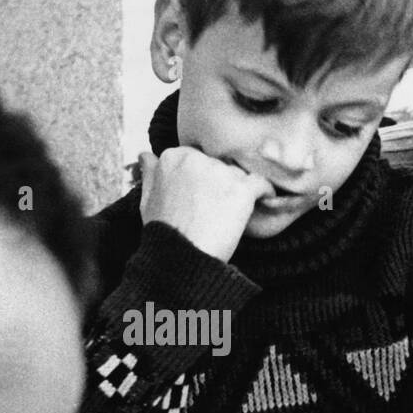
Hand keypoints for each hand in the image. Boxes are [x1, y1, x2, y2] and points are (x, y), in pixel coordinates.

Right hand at [137, 148, 272, 261]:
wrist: (180, 258)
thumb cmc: (164, 232)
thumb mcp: (147, 200)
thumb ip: (150, 174)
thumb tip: (147, 155)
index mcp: (172, 158)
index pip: (197, 158)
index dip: (202, 178)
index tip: (202, 197)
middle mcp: (196, 158)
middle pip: (219, 164)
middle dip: (220, 183)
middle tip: (217, 209)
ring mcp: (220, 172)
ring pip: (238, 174)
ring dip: (238, 190)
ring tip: (231, 214)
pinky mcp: (241, 189)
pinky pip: (262, 183)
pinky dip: (265, 192)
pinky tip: (263, 201)